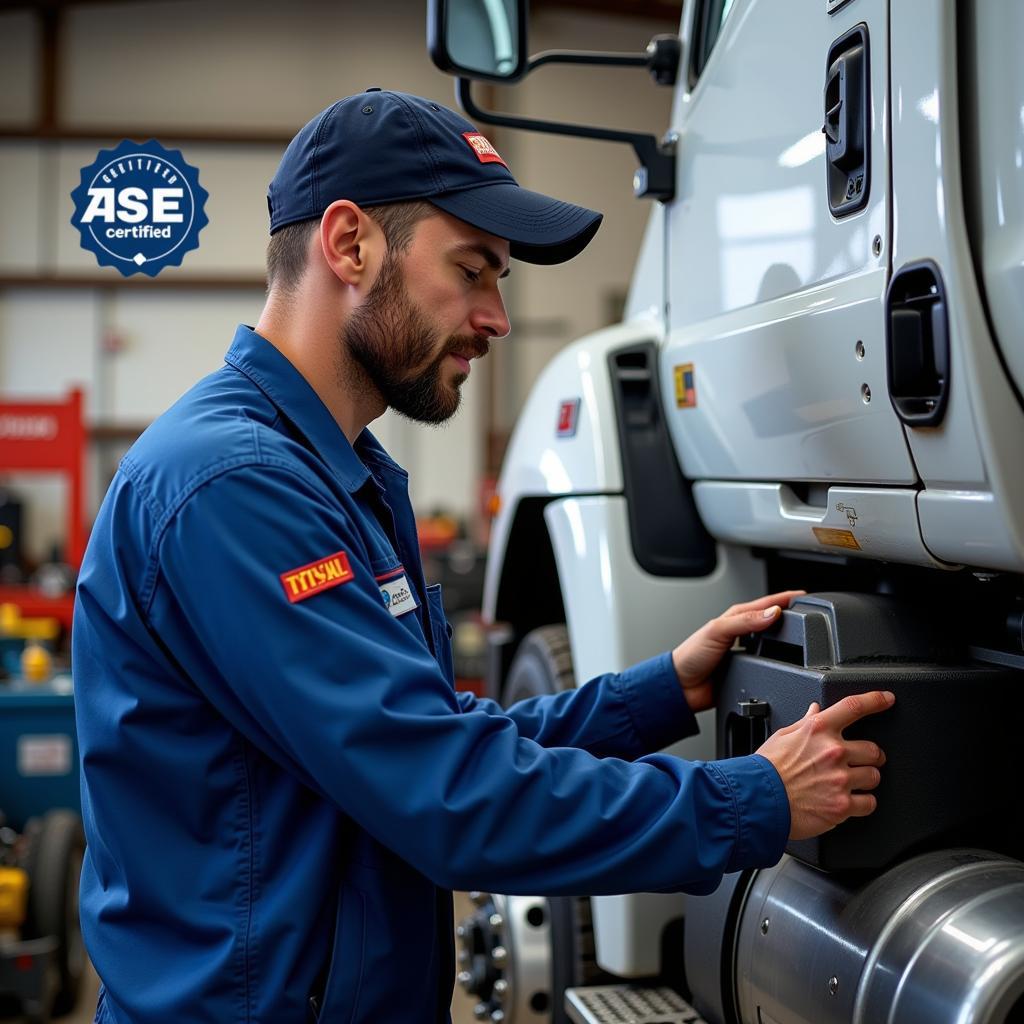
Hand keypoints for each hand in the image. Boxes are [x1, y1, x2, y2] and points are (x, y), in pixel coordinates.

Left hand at [672, 590, 805, 712]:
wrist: (683, 687)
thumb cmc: (691, 656)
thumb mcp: (717, 631)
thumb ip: (744, 621)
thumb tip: (772, 613)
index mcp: (736, 618)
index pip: (766, 604)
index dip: (786, 598)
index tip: (805, 596)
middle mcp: (743, 632)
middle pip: (773, 621)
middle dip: (792, 616)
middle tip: (812, 615)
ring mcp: (747, 651)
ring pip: (774, 642)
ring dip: (788, 639)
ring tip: (806, 637)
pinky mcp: (748, 669)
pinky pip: (770, 663)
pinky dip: (781, 661)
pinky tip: (788, 663)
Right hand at [757, 692, 893, 839]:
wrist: (758, 800)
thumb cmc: (766, 769)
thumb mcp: (782, 736)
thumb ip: (804, 723)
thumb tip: (815, 710)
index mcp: (818, 730)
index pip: (854, 707)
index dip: (875, 700)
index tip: (886, 699)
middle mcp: (833, 752)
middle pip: (874, 749)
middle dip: (871, 756)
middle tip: (861, 761)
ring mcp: (840, 779)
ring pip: (874, 776)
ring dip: (866, 780)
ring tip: (850, 783)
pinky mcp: (842, 805)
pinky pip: (870, 803)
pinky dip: (863, 803)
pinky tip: (850, 801)